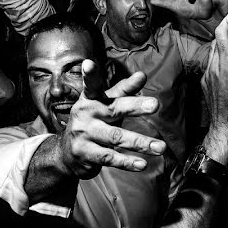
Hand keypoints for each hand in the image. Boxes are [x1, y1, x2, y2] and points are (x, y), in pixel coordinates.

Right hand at [58, 61, 165, 179]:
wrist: (66, 153)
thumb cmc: (93, 121)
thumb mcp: (105, 104)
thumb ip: (124, 90)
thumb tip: (142, 75)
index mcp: (90, 98)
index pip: (91, 85)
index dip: (89, 74)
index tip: (88, 62)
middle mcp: (85, 114)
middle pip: (114, 109)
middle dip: (135, 106)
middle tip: (156, 104)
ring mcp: (83, 134)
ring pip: (116, 137)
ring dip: (141, 143)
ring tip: (162, 147)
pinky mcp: (85, 154)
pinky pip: (110, 158)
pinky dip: (127, 162)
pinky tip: (143, 164)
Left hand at [201, 5, 227, 160]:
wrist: (225, 132)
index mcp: (226, 65)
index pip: (222, 32)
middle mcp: (213, 66)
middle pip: (217, 39)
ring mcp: (208, 74)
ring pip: (215, 50)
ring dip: (227, 42)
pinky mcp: (207, 82)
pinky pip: (214, 62)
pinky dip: (224, 55)